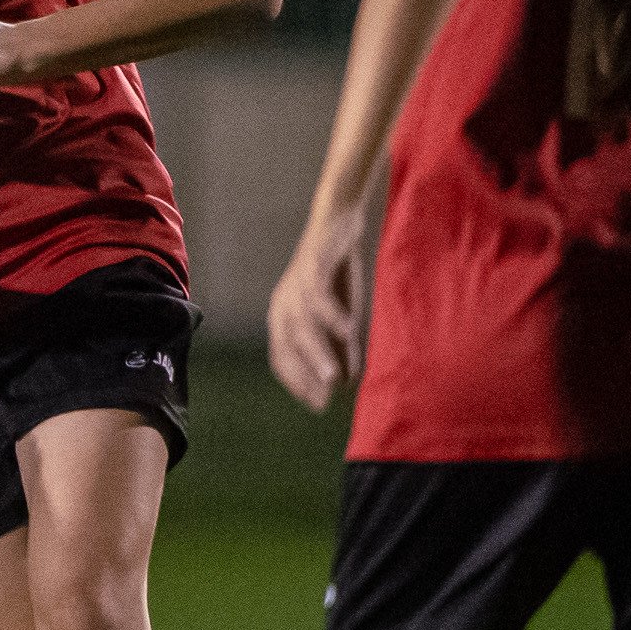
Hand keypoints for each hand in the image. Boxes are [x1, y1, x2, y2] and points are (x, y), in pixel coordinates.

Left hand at [267, 203, 370, 411]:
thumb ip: (340, 346)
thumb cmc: (337, 276)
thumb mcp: (339, 316)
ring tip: (335, 378)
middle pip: (289, 346)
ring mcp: (295, 285)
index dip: (296, 383)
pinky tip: (349, 330)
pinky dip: (332, 314)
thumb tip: (345, 384)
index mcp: (283, 319)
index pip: (281, 358)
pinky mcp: (311, 266)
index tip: (316, 404)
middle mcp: (283, 304)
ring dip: (319, 353)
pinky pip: (319, 295)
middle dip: (306, 376)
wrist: (337, 225)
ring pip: (303, 325)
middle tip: (325, 401)